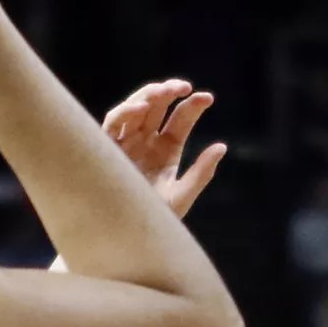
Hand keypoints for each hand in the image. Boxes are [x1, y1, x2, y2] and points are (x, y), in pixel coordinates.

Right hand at [103, 80, 227, 218]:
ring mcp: (125, 143)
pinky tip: (141, 108)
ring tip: (165, 91)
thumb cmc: (152, 221)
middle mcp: (145, 143)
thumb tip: (222, 147)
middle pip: (157, 107)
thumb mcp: (181, 196)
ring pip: (135, 109)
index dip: (193, 106)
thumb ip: (201, 173)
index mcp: (165, 151)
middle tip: (184, 87)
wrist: (124, 239)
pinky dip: (125, 112)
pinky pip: (112, 124)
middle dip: (169, 92)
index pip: (180, 119)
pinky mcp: (105, 149)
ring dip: (148, 95)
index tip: (207, 99)